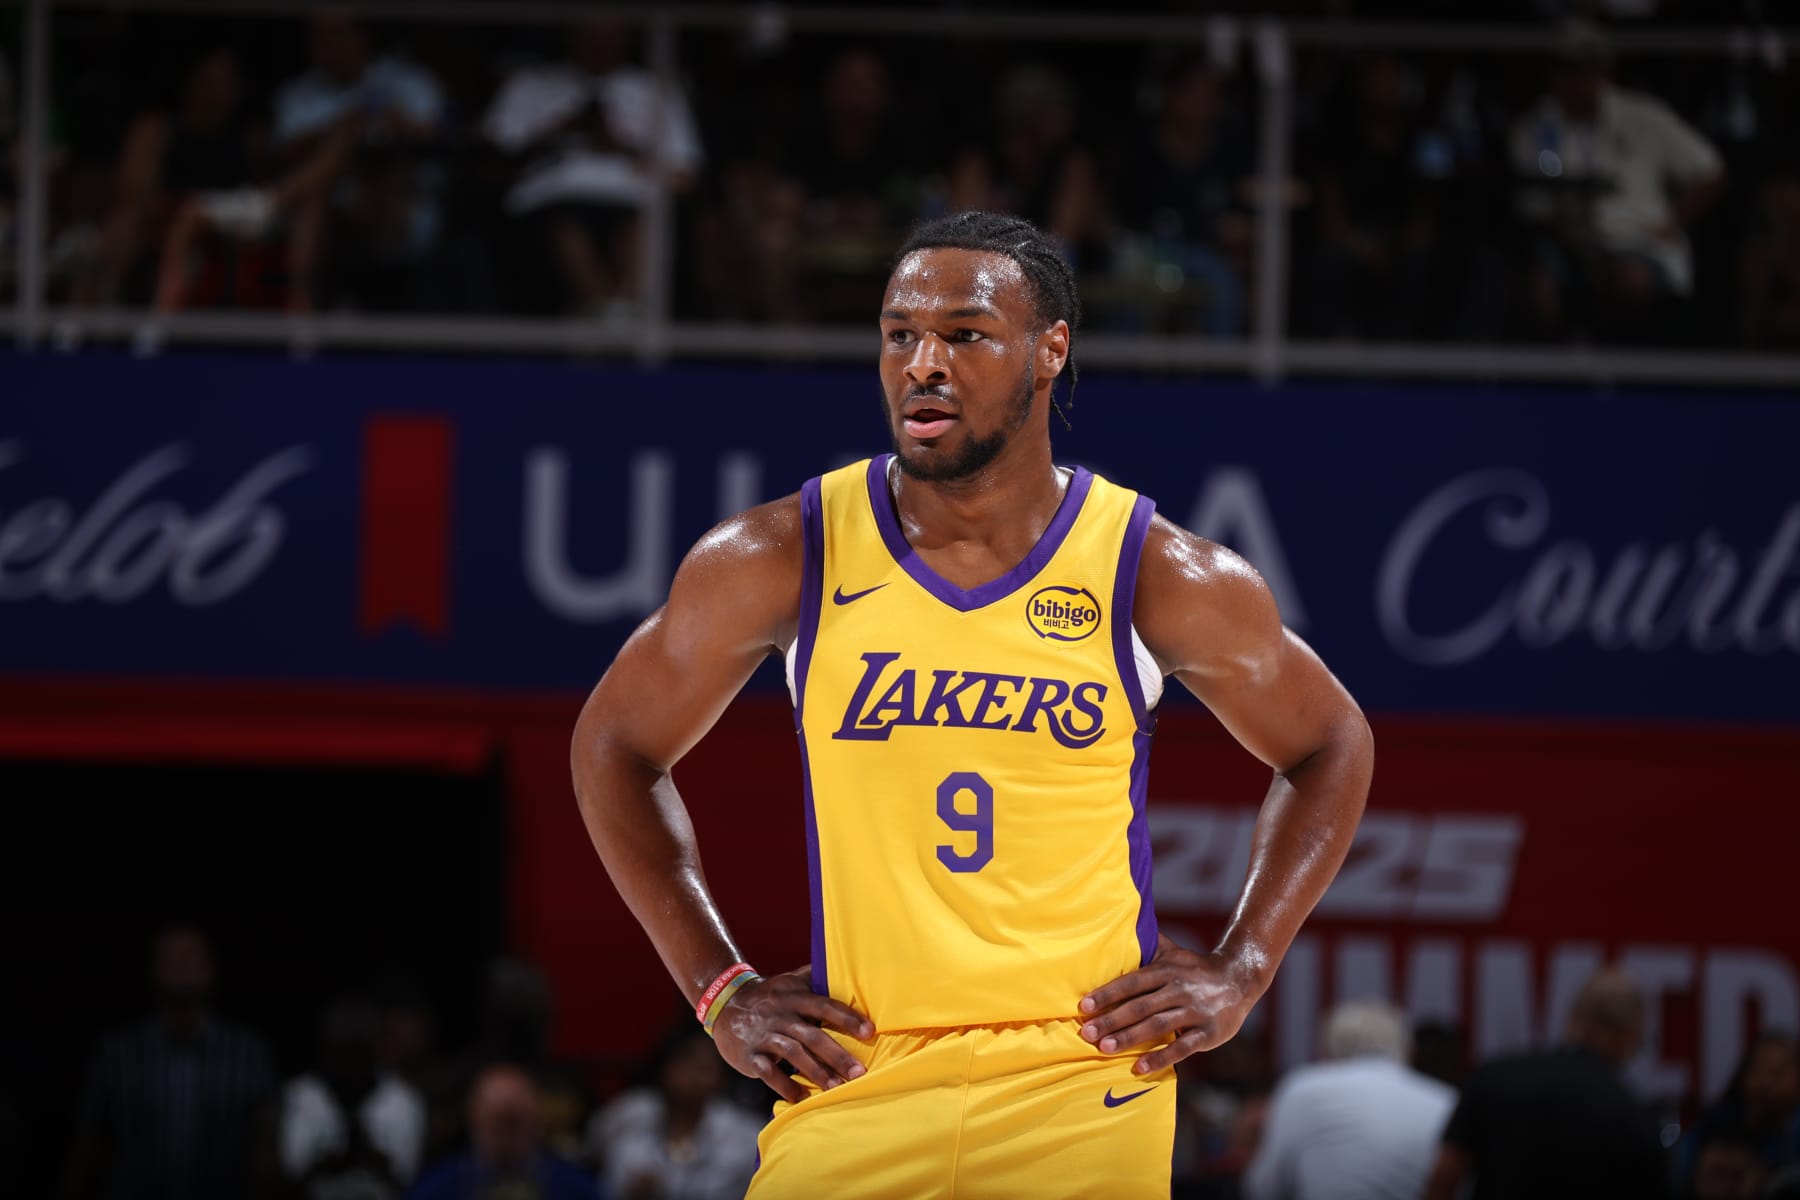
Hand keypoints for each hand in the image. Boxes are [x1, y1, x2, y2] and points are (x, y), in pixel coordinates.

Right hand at [711, 966, 873, 1102]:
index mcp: (794, 996)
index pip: (824, 1005)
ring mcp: (764, 1035)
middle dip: (837, 1055)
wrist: (723, 1002)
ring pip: (793, 1054)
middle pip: (812, 1035)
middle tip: (860, 1073)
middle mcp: (780, 1014)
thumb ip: (816, 978)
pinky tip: (803, 1098)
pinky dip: (786, 1086)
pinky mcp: (749, 1055)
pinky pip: (769, 1072)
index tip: (870, 1031)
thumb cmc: (769, 994)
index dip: (847, 1017)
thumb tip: (849, 969)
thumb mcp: (789, 981)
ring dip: (817, 1073)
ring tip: (837, 1088)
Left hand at [1078, 934, 1260, 1075]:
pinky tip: (1140, 1067)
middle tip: (1086, 1034)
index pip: (1131, 982)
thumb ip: (1149, 944)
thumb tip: (1120, 923)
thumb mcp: (1174, 952)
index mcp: (1167, 970)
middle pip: (1140, 1006)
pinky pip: (1182, 1047)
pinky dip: (1161, 1057)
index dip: (1107, 993)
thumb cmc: (1197, 968)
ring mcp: (1195, 1012)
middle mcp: (1179, 989)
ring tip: (1104, 1049)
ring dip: (1129, 1038)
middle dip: (1111, 1020)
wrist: (1241, 978)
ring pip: (1157, 1026)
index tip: (1084, 1006)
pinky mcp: (1208, 1032)